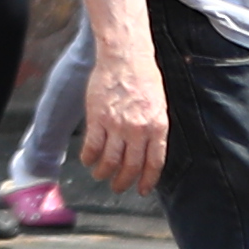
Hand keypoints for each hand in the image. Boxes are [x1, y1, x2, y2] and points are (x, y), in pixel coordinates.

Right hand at [83, 51, 169, 192]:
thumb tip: (149, 153)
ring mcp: (117, 125)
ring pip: (109, 161)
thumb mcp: (160, 106)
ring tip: (102, 174)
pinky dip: (88, 158)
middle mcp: (138, 129)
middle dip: (123, 182)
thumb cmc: (145, 79)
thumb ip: (154, 130)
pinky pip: (91, 148)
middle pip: (130, 167)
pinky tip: (88, 160)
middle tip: (118, 187)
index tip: (142, 190)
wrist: (126, 58)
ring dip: (104, 173)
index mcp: (158, 126)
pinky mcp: (97, 119)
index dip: (147, 180)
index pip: (154, 162)